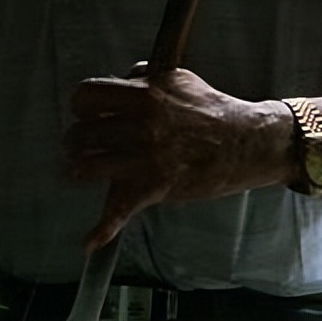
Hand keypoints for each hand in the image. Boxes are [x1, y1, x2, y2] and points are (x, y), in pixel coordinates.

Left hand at [65, 67, 288, 250]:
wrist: (244, 144)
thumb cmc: (212, 112)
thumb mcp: (178, 80)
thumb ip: (146, 78)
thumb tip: (123, 79)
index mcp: (144, 94)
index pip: (87, 96)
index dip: (80, 105)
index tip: (84, 113)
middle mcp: (141, 124)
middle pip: (81, 133)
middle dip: (77, 141)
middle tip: (82, 146)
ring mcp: (146, 157)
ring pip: (87, 166)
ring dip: (80, 170)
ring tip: (84, 170)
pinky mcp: (154, 186)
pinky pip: (120, 211)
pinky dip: (103, 230)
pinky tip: (89, 242)